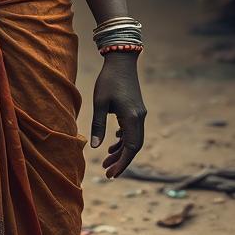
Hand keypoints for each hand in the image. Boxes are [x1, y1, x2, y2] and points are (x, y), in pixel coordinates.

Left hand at [92, 53, 145, 178]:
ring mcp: (139, 113)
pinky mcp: (136, 109)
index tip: (111, 174)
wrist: (121, 59)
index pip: (130, 148)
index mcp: (131, 117)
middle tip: (107, 171)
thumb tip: (95, 148)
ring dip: (121, 150)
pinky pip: (132, 130)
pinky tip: (114, 141)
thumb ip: (98, 125)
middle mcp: (139, 117)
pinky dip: (124, 139)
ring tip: (107, 159)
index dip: (122, 163)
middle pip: (134, 147)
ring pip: (133, 139)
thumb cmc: (108, 79)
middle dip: (121, 160)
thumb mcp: (99, 102)